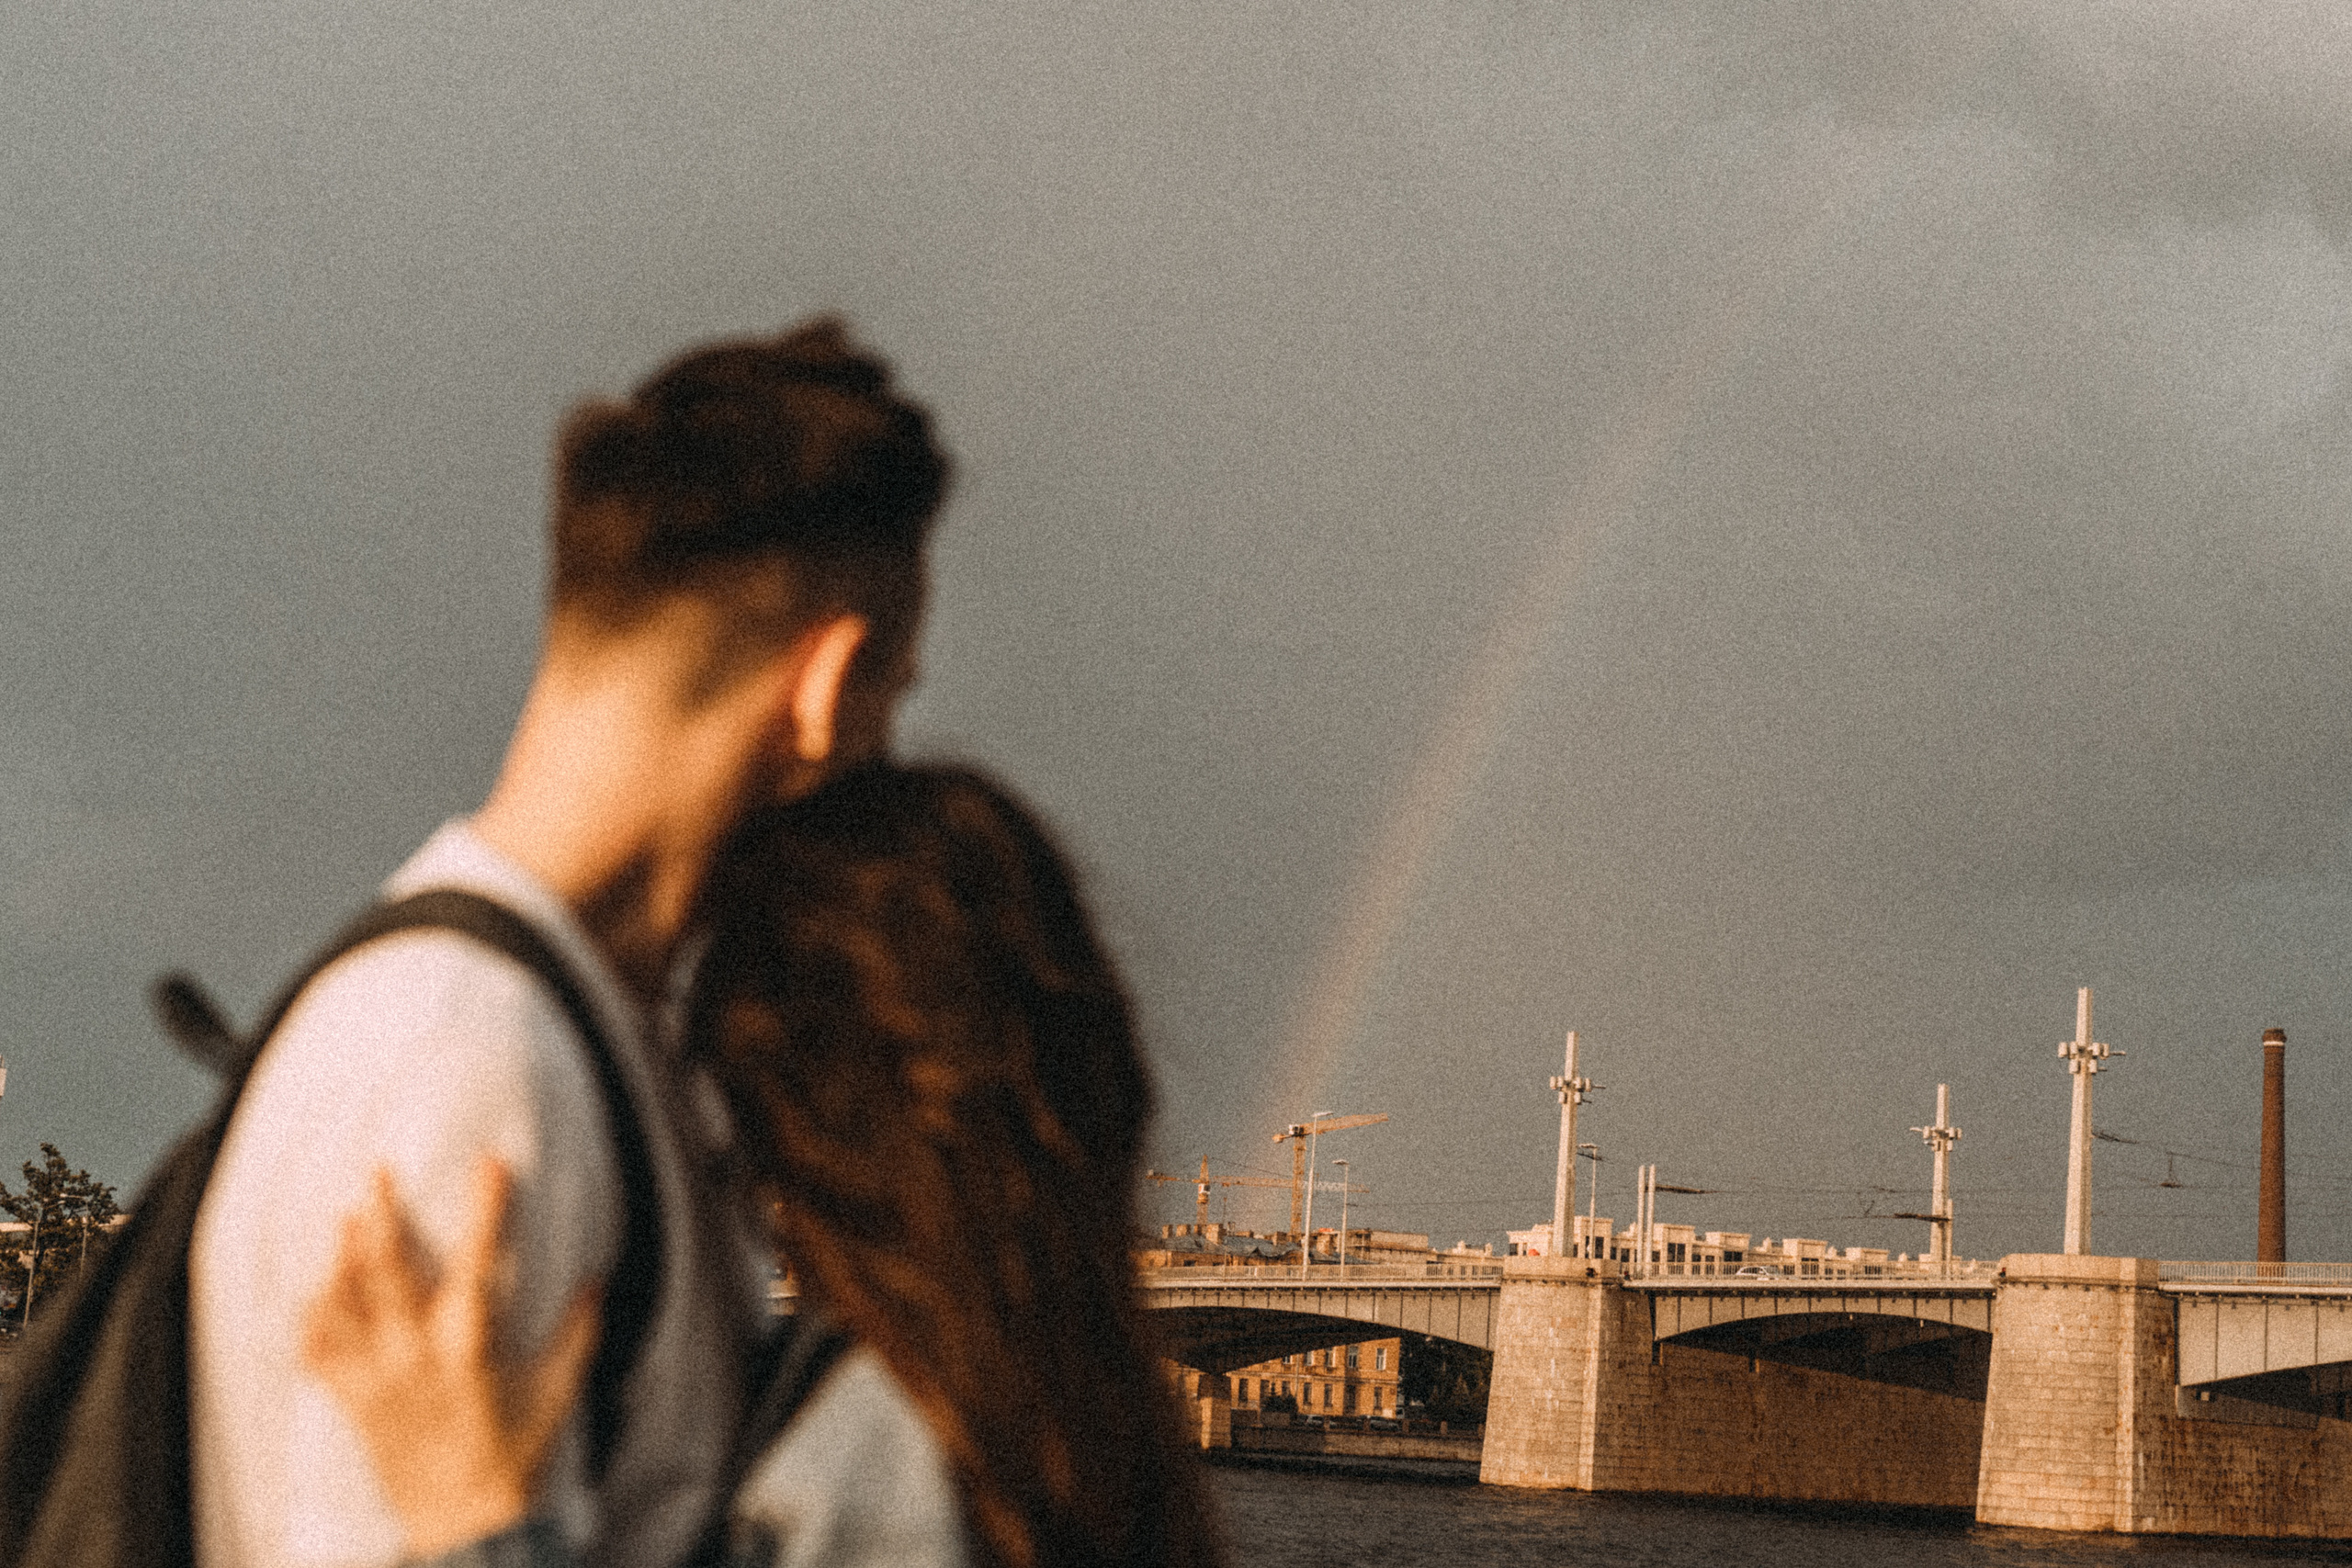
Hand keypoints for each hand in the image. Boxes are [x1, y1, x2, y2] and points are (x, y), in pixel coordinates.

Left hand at [301, 1159, 599, 1560]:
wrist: (461, 1527)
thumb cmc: (514, 1458)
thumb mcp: (557, 1394)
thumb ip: (575, 1335)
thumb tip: (593, 1281)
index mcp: (468, 1353)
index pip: (477, 1267)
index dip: (486, 1213)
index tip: (491, 1165)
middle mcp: (414, 1359)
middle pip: (388, 1277)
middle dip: (381, 1220)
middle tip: (377, 1172)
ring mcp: (376, 1382)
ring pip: (346, 1309)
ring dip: (340, 1260)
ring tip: (339, 1217)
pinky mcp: (353, 1404)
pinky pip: (319, 1356)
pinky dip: (313, 1321)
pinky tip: (313, 1291)